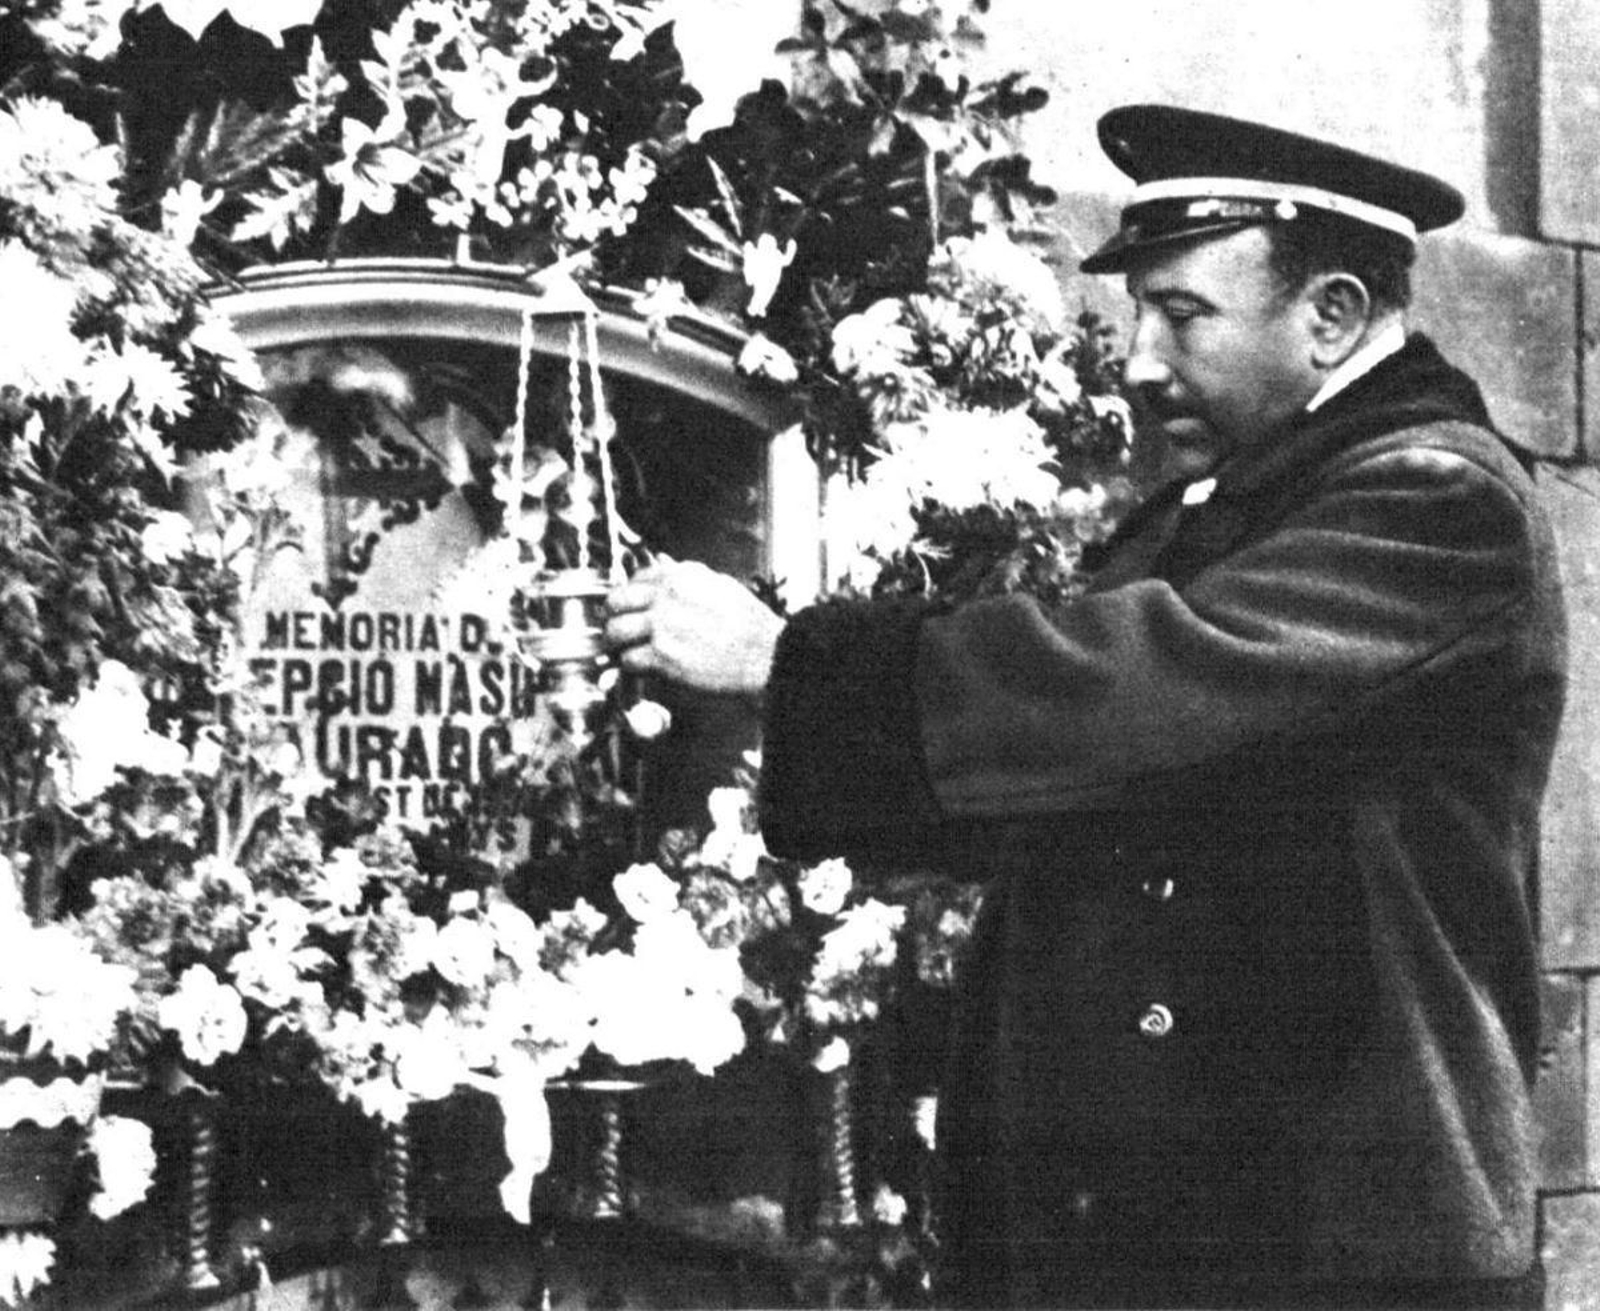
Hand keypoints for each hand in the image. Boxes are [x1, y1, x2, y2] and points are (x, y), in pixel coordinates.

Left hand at [603, 558, 783, 695]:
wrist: (767, 655)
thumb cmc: (750, 625)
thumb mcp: (720, 585)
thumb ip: (687, 576)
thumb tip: (663, 564)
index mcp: (680, 575)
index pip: (635, 579)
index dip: (631, 597)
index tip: (633, 610)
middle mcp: (667, 596)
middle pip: (615, 602)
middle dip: (614, 618)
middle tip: (621, 632)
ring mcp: (662, 625)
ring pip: (615, 631)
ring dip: (619, 645)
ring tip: (629, 652)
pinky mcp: (663, 656)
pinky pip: (629, 660)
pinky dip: (633, 667)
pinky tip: (645, 668)